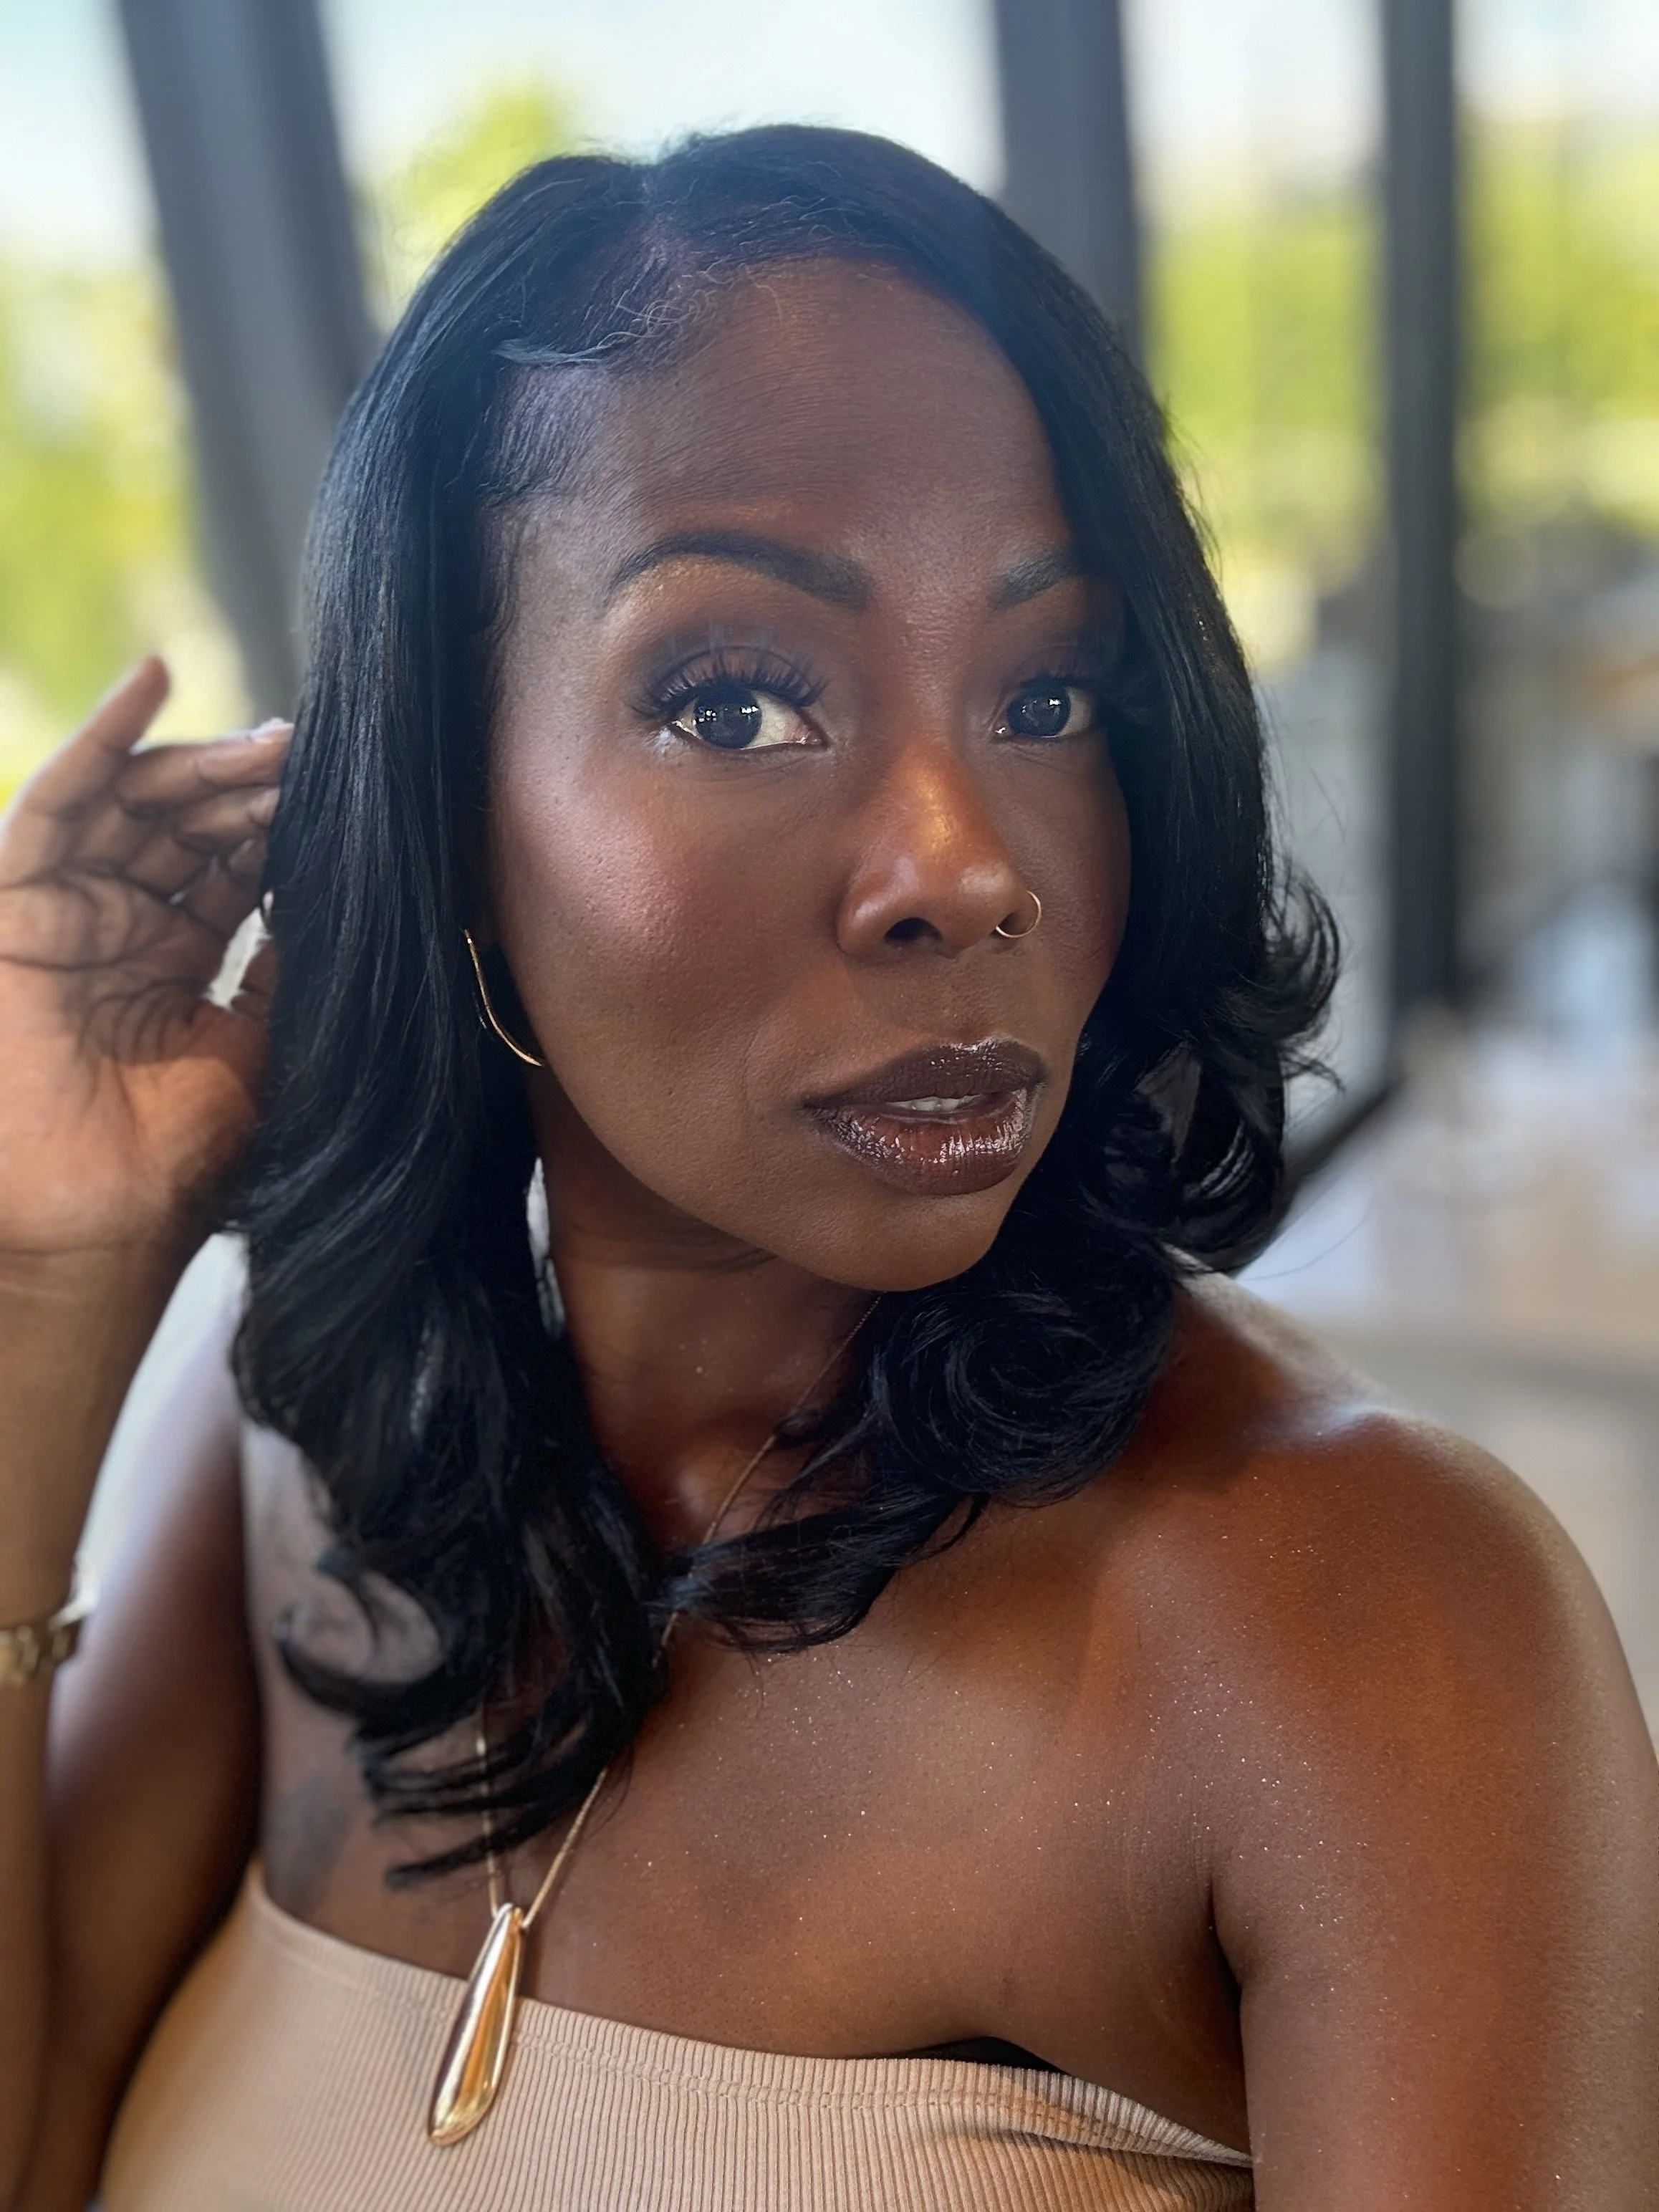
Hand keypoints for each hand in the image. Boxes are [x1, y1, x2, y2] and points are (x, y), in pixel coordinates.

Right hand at [0, 658, 288, 1265]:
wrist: (106, 1219)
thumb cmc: (182, 1155)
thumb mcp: (262, 1044)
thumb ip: (288, 967)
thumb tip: (341, 896)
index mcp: (173, 956)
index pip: (229, 862)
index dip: (280, 823)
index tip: (344, 791)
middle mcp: (116, 924)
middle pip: (185, 820)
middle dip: (250, 785)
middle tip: (313, 759)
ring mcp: (66, 912)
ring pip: (134, 800)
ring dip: (201, 763)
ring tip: (271, 745)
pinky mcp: (16, 907)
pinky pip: (54, 802)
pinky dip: (102, 738)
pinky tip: (152, 680)